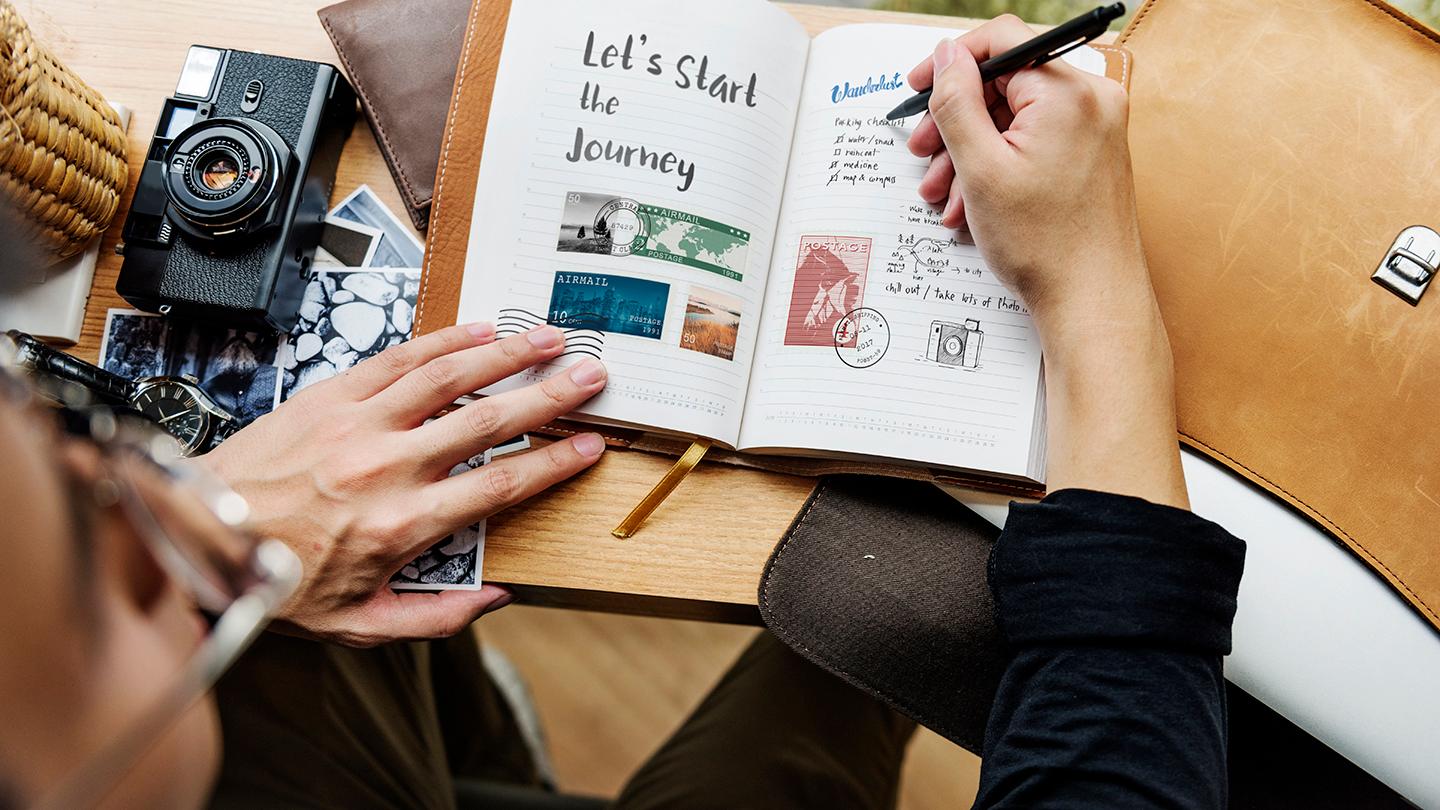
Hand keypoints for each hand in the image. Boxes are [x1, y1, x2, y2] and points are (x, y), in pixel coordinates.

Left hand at [200, 323, 608, 646]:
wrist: (199, 533)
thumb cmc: (277, 582)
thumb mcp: (358, 623)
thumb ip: (435, 618)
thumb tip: (498, 599)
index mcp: (400, 524)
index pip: (498, 486)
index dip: (552, 464)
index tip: (589, 447)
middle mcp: (385, 466)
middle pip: (487, 422)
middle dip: (548, 397)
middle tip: (592, 377)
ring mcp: (357, 423)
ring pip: (448, 377)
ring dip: (506, 354)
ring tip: (550, 338)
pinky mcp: (330, 393)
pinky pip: (399, 358)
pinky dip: (443, 341)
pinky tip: (479, 330)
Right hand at [909, 17, 1187, 508]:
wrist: (1092, 300)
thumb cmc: (1047, 245)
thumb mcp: (981, 169)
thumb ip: (958, 103)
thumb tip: (947, 57)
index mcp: (1069, 92)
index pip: (1002, 41)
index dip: (951, 61)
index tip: (920, 86)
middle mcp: (1092, 100)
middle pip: (1006, 83)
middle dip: (956, 119)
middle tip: (922, 149)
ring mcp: (1096, 127)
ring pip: (1015, 117)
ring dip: (970, 149)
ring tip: (942, 191)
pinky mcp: (1092, 153)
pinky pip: (1034, 141)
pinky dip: (998, 164)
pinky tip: (970, 202)